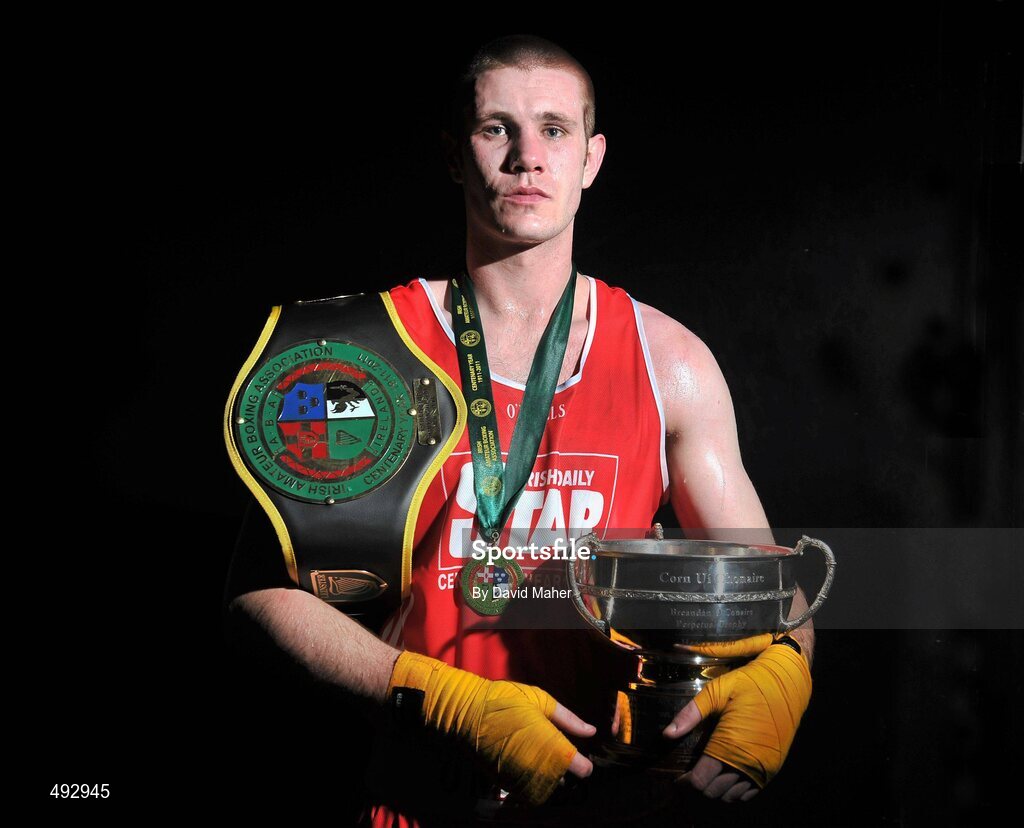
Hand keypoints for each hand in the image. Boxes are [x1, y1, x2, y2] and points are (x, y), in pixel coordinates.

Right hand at [389, 651, 593, 804]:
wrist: (466, 711)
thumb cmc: (505, 699)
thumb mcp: (539, 700)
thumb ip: (567, 718)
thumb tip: (591, 730)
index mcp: (550, 744)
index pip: (579, 767)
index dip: (583, 765)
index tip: (582, 759)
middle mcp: (537, 766)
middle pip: (563, 784)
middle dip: (566, 775)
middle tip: (565, 761)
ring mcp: (519, 776)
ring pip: (544, 792)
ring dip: (550, 783)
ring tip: (548, 767)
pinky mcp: (503, 781)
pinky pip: (525, 793)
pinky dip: (532, 787)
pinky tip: (531, 771)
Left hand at [663, 637, 811, 799]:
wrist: (789, 682)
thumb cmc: (750, 683)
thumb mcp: (716, 691)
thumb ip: (690, 714)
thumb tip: (666, 734)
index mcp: (730, 746)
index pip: (701, 780)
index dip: (684, 783)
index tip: (675, 777)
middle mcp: (748, 764)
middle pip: (713, 793)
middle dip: (697, 786)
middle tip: (687, 774)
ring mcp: (762, 769)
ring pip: (731, 796)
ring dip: (715, 790)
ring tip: (704, 774)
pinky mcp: (772, 768)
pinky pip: (749, 793)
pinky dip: (733, 790)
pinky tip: (724, 776)